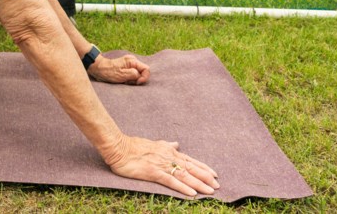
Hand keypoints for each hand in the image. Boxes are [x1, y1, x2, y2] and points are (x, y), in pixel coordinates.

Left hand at [88, 53, 149, 84]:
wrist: (98, 69)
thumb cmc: (109, 72)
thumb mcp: (122, 75)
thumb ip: (134, 74)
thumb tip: (140, 76)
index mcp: (133, 61)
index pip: (146, 69)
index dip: (144, 77)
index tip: (136, 83)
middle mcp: (132, 61)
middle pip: (142, 72)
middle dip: (137, 79)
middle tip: (128, 82)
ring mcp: (129, 64)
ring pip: (137, 74)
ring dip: (132, 80)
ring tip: (124, 81)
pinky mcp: (126, 68)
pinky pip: (132, 75)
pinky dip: (129, 79)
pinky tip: (123, 80)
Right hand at [104, 135, 219, 197]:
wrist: (119, 148)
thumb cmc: (134, 146)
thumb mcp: (155, 143)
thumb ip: (167, 145)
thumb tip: (177, 144)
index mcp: (169, 151)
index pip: (190, 160)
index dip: (203, 167)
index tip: (214, 174)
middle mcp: (168, 157)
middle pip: (191, 168)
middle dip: (205, 177)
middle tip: (218, 185)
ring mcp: (162, 165)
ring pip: (184, 175)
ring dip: (198, 184)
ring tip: (210, 191)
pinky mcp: (153, 172)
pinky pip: (171, 181)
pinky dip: (183, 187)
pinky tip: (192, 193)